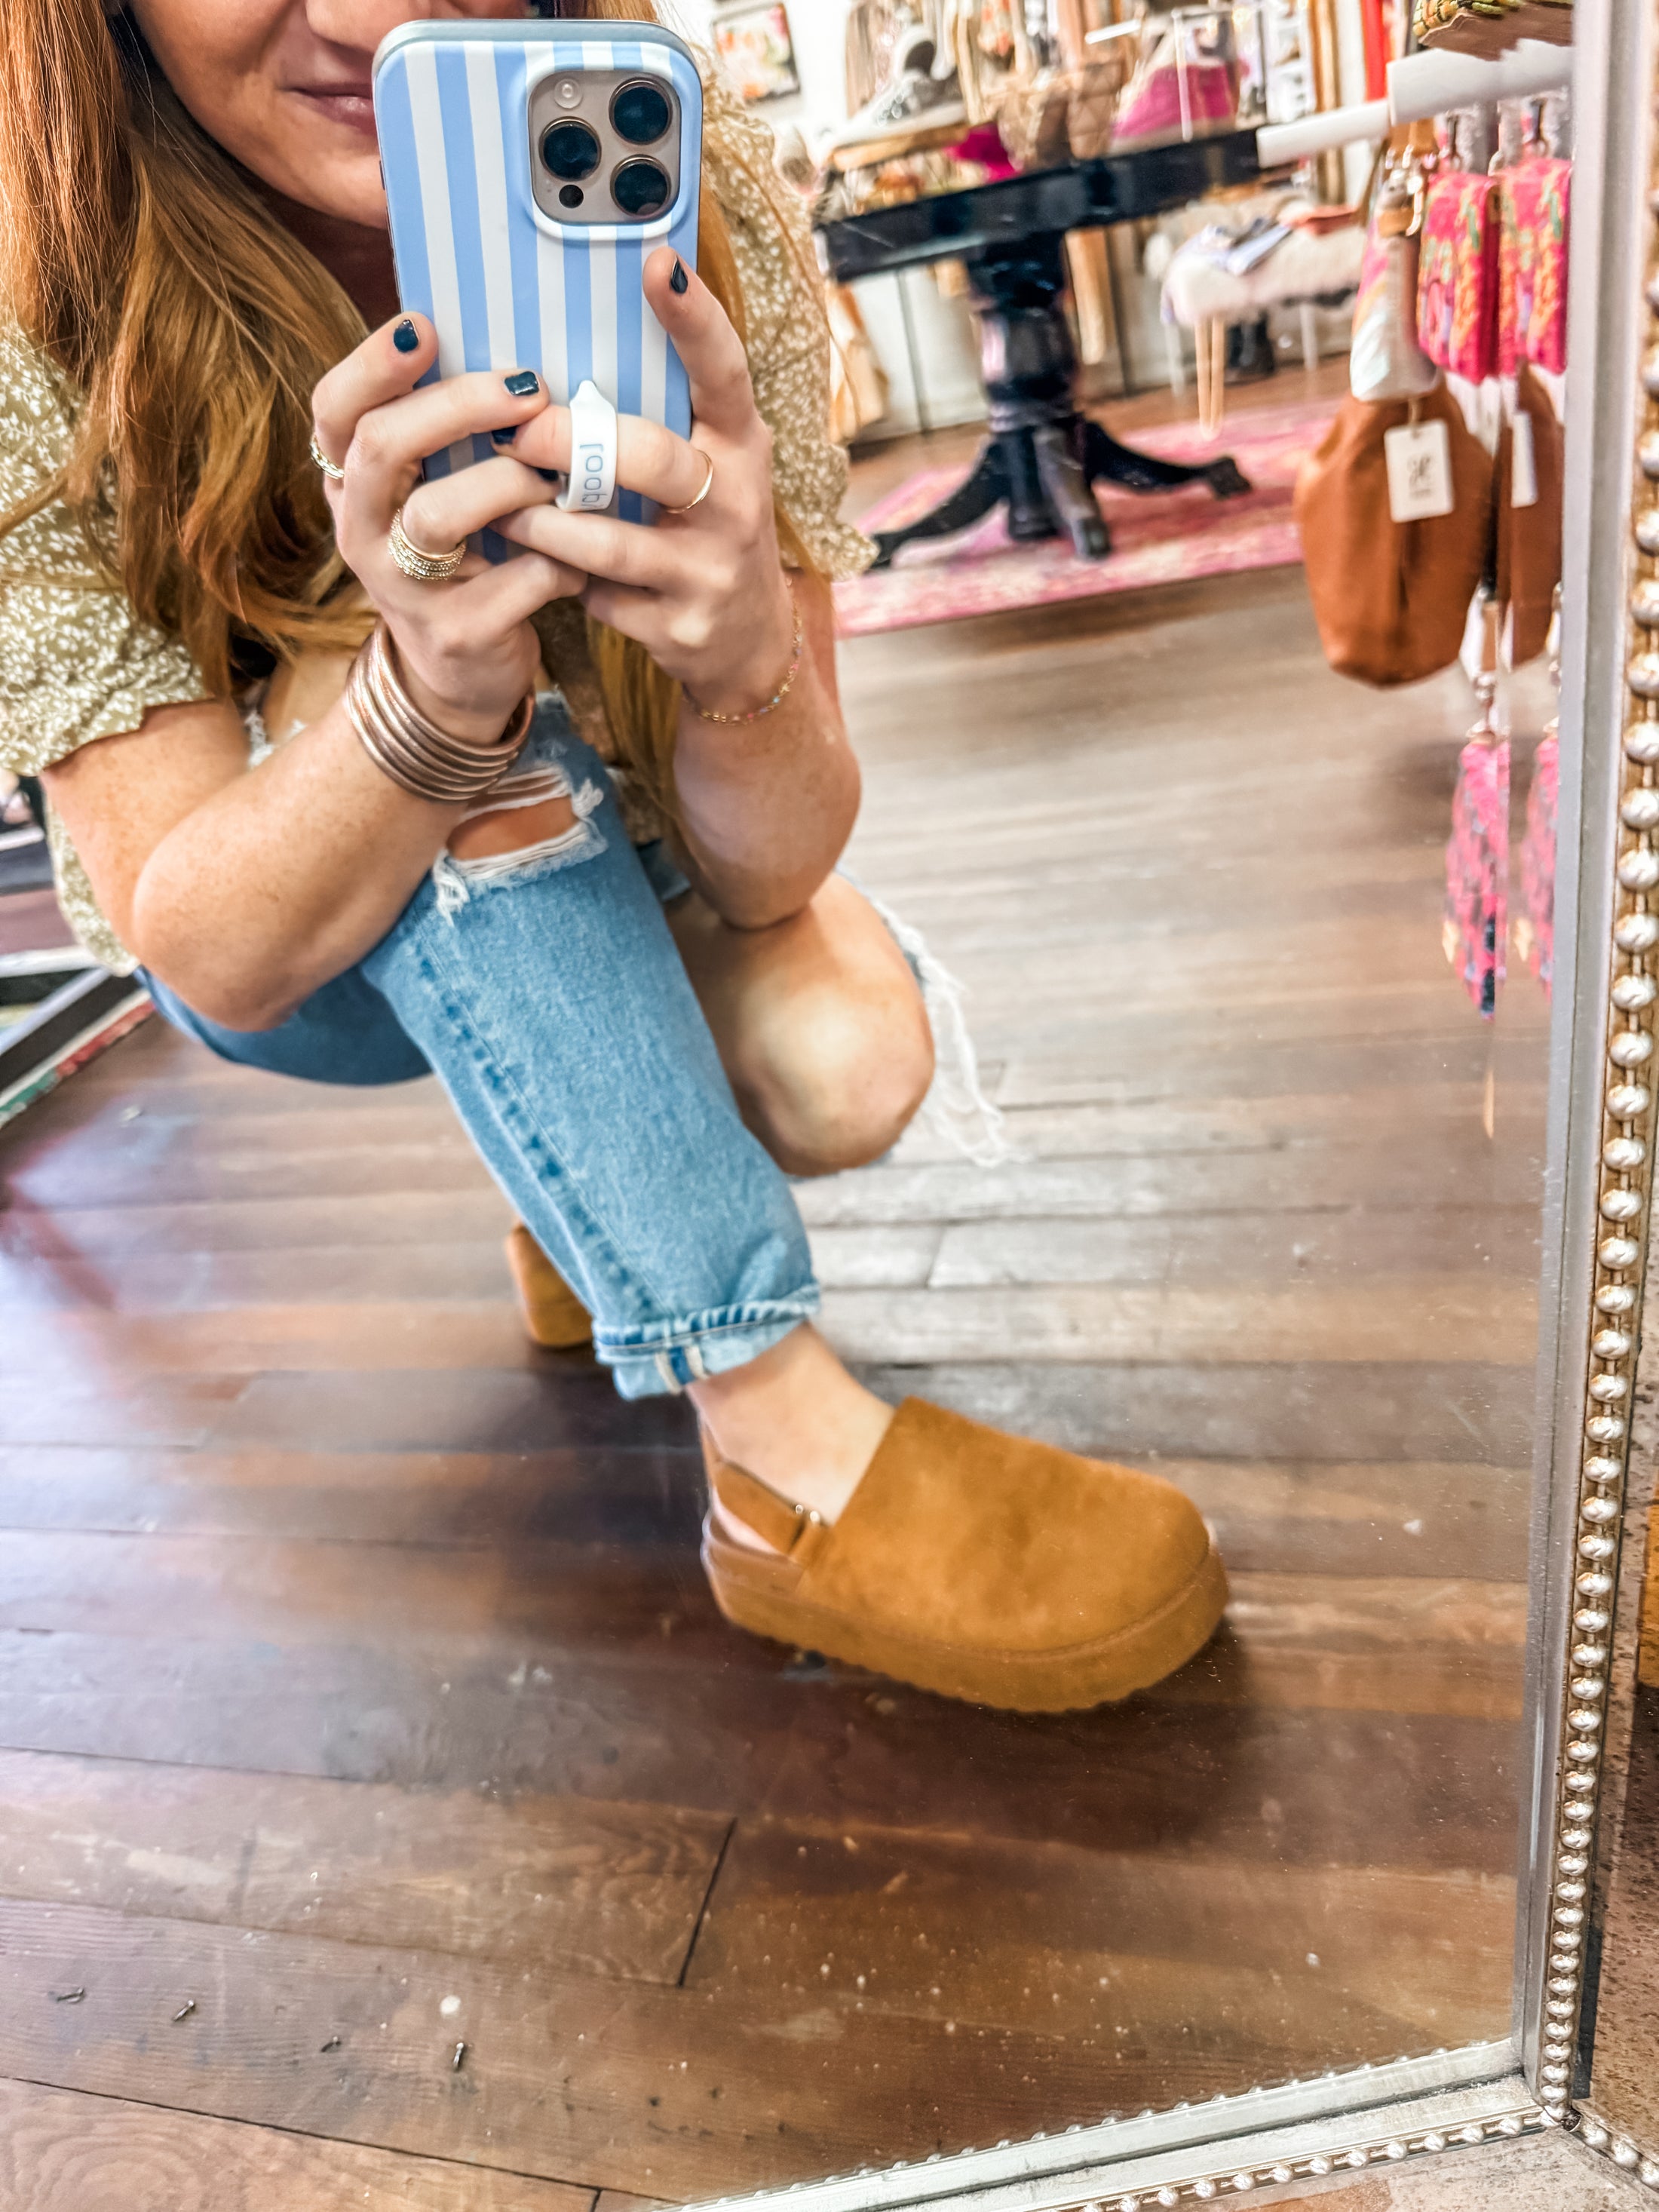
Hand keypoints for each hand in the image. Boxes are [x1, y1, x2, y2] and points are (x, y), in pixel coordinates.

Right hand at [309, 318, 582, 742]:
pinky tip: (579, 559)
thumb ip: (449, 433)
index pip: (334, 410)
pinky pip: (511, 581)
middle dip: (458, 406)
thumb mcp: (437, 490)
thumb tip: (513, 347)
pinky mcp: (454, 634)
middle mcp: (359, 530)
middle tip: (528, 387)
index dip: (372, 363)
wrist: (463, 673)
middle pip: (382, 446)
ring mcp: (400, 587)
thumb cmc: (462, 557)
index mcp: (350, 482)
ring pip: (436, 514)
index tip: (424, 324)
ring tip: (555, 476)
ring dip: (507, 482)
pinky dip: (555, 562)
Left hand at [493, 250, 795, 717]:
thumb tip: (571, 350)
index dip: (694, 319)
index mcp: (742, 448)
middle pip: (651, 458)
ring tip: (499, 504)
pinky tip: (531, 565)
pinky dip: (558, 578)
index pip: (725, 373)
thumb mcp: (710, 466)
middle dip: (570, 440)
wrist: (747, 644)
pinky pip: (598, 596)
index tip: (659, 262)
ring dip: (542, 521)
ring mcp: (707, 572)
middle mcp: (734, 505)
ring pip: (608, 540)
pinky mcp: (677, 628)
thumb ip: (666, 417)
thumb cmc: (708, 529)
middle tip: (515, 429)